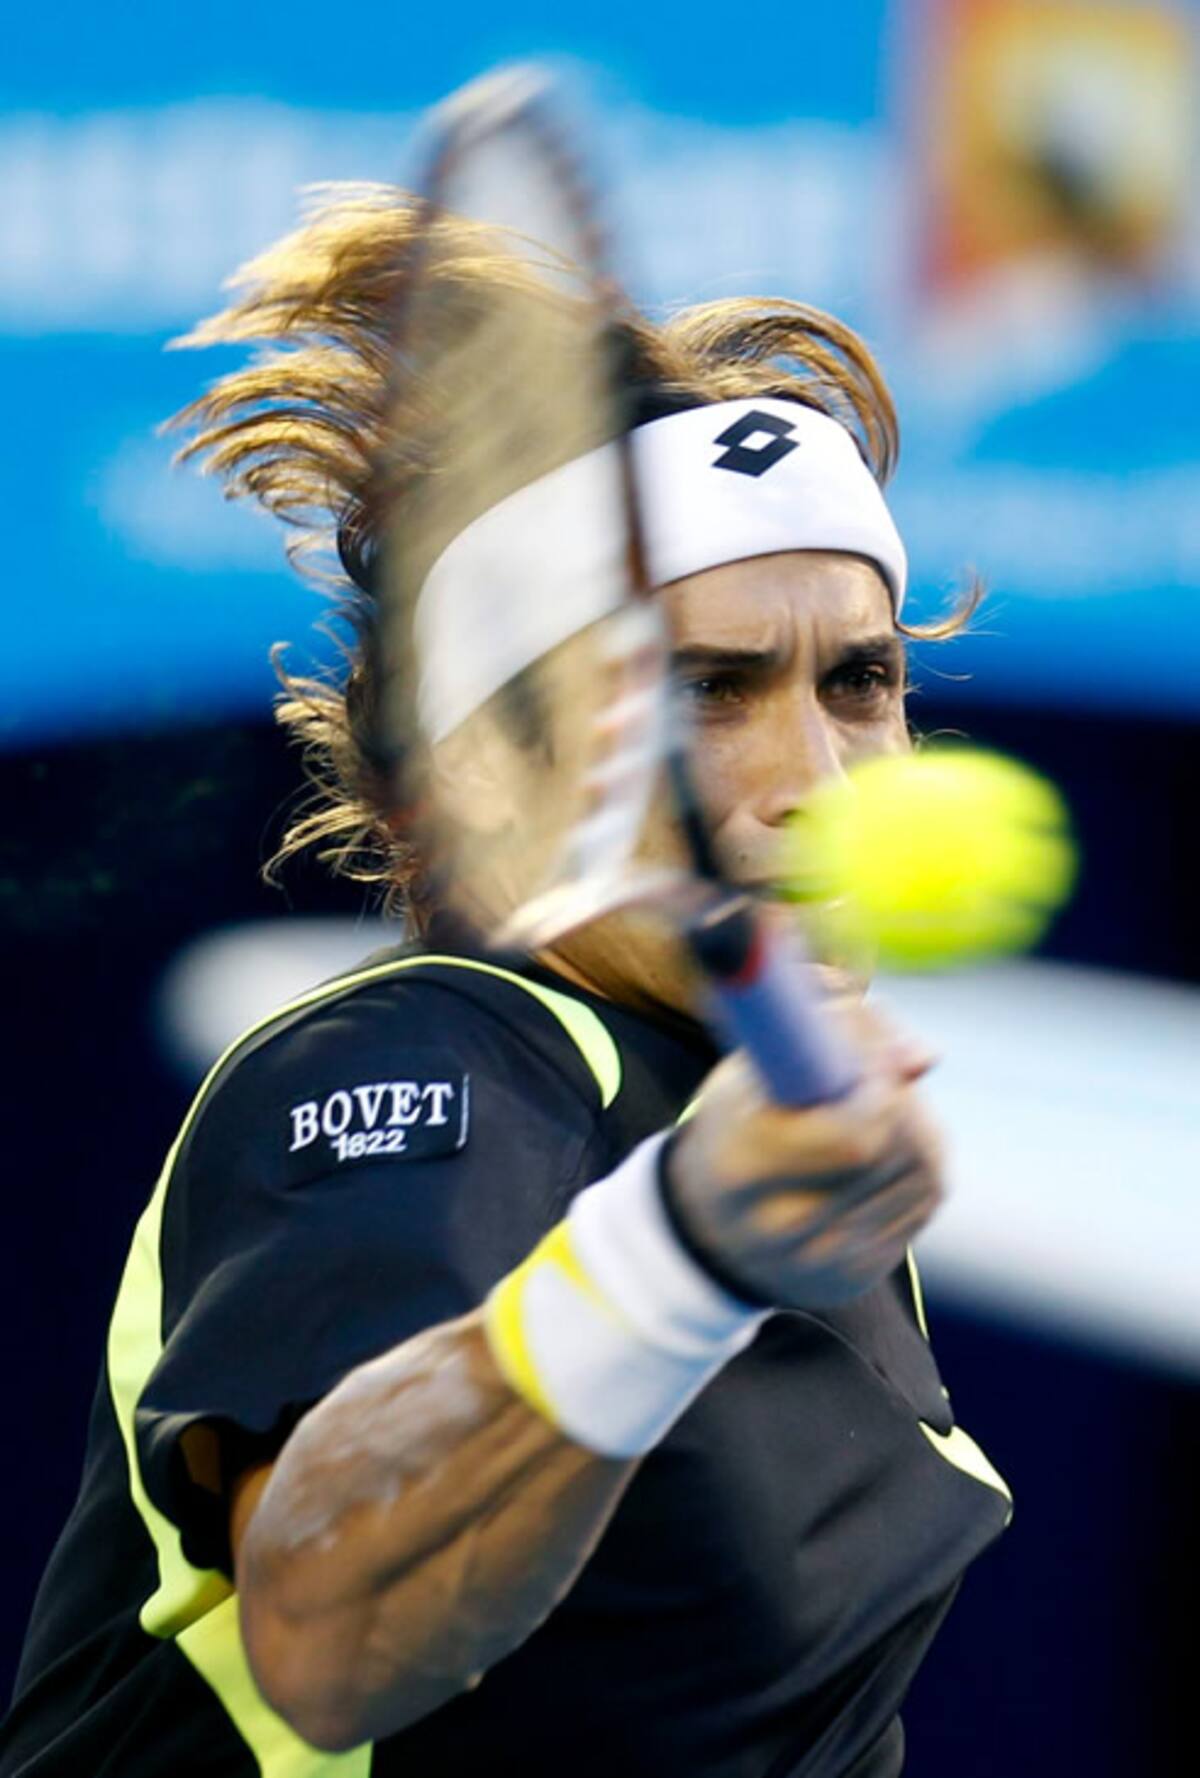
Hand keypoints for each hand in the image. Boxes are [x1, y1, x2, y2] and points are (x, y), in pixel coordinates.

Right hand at [664, 998, 943, 1309]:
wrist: (710, 1230)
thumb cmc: (738, 1126)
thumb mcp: (752, 1069)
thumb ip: (828, 1037)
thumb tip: (923, 1057)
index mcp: (743, 1166)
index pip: (856, 1135)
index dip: (883, 1085)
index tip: (874, 1056)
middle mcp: (786, 1225)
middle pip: (899, 1149)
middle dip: (903, 1096)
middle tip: (882, 1068)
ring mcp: (829, 1258)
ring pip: (924, 1170)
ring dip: (918, 1123)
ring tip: (876, 1104)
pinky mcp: (863, 1271)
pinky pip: (924, 1199)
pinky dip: (919, 1160)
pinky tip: (885, 1146)